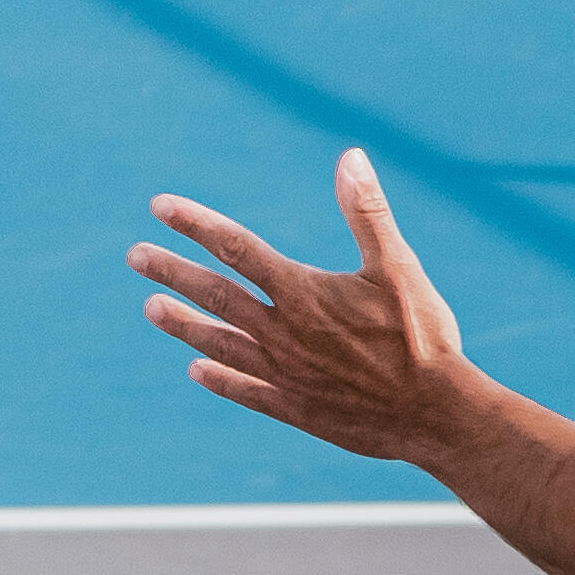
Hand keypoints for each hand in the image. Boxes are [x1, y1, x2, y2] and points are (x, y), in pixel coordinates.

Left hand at [133, 150, 478, 465]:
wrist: (439, 416)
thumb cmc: (424, 339)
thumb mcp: (399, 267)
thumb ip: (368, 213)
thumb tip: (350, 157)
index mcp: (304, 293)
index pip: (236, 248)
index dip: (196, 224)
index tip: (160, 208)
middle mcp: (285, 333)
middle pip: (215, 295)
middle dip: (172, 272)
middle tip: (135, 257)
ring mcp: (288, 375)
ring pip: (221, 343)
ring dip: (183, 324)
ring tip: (151, 309)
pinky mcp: (300, 409)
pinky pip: (248, 391)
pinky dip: (221, 379)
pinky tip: (196, 370)